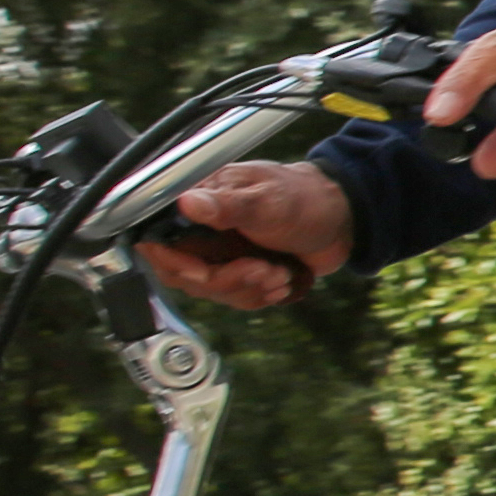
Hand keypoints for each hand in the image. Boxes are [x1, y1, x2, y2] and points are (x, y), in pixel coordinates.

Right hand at [137, 161, 354, 310]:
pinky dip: (258, 296)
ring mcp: (217, 253)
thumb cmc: (303, 197)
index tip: (206, 272)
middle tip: (263, 269)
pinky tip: (281, 282)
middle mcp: (199, 230)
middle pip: (182, 274)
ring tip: (278, 273)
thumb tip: (188, 201)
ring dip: (247, 290)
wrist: (340, 218)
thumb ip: (228, 205)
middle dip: (225, 280)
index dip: (175, 263)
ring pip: (209, 291)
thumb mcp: (267, 200)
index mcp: (197, 202)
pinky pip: (233, 298)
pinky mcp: (236, 271)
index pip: (155, 240)